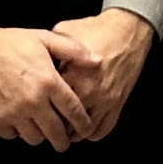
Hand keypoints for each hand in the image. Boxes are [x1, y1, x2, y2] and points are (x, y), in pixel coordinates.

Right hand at [0, 17, 90, 146]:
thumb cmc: (10, 42)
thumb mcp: (44, 38)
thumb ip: (73, 50)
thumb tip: (97, 61)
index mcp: (49, 82)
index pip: (73, 111)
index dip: (83, 124)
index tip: (86, 129)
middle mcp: (33, 102)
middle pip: (56, 133)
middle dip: (63, 140)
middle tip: (65, 141)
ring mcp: (14, 113)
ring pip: (35, 138)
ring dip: (41, 136)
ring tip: (41, 129)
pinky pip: (13, 135)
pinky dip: (17, 132)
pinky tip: (19, 123)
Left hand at [45, 6, 153, 141]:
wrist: (128, 30)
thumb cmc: (98, 29)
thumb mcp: (65, 31)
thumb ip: (49, 49)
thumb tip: (35, 57)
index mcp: (73, 76)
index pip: (50, 104)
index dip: (40, 109)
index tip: (35, 109)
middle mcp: (89, 92)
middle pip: (65, 123)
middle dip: (54, 126)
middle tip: (47, 122)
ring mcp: (105, 101)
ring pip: (84, 131)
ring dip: (73, 133)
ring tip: (64, 128)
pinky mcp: (117, 104)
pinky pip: (103, 129)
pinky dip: (92, 134)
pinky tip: (84, 128)